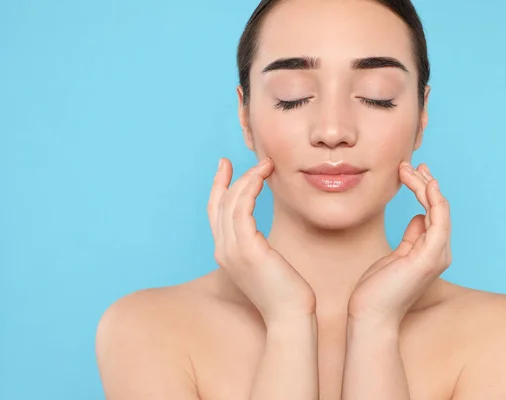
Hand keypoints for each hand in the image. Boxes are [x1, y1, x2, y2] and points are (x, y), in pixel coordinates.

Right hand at [208, 157, 315, 323]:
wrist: (290, 314)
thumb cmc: (284, 291)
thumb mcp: (266, 263)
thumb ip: (257, 246)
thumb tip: (262, 235)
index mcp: (226, 252)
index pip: (215, 212)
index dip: (218, 186)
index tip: (226, 165)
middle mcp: (223, 250)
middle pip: (220, 203)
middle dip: (233, 176)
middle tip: (255, 159)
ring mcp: (232, 250)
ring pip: (231, 202)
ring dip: (248, 178)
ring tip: (267, 165)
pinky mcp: (247, 250)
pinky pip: (242, 210)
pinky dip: (250, 188)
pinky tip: (263, 177)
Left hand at [348, 162, 451, 324]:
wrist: (371, 314)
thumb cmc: (379, 288)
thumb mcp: (395, 255)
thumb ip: (411, 237)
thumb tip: (419, 217)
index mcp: (431, 251)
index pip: (434, 213)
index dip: (424, 190)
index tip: (409, 172)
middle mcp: (439, 252)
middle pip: (440, 208)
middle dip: (426, 183)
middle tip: (409, 164)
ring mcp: (437, 255)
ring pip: (440, 210)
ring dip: (426, 186)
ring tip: (409, 169)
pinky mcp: (430, 257)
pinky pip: (439, 220)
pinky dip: (433, 199)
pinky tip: (423, 184)